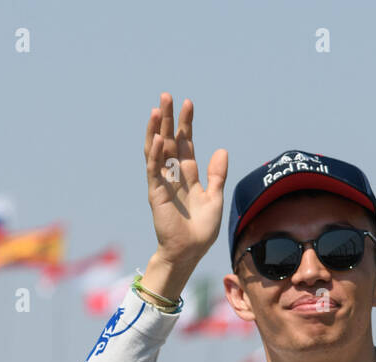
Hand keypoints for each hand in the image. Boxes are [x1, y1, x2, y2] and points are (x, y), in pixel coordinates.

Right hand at [142, 93, 228, 298]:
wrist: (189, 252)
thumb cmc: (201, 230)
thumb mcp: (215, 198)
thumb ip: (217, 175)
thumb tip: (222, 150)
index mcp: (188, 176)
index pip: (185, 144)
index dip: (186, 124)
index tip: (188, 103)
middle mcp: (173, 175)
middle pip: (169, 141)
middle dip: (167, 119)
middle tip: (166, 96)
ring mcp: (163, 183)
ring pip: (157, 151)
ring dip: (156, 130)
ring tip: (156, 109)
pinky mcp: (157, 193)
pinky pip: (154, 170)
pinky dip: (155, 154)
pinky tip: (157, 139)